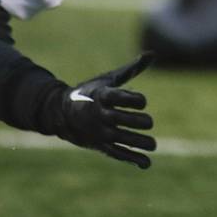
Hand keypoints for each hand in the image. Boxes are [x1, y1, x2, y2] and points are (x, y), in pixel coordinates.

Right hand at [55, 52, 157, 167]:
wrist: (64, 113)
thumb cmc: (93, 93)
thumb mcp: (109, 79)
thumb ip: (132, 69)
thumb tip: (152, 54)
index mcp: (101, 96)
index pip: (119, 97)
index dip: (134, 99)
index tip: (143, 101)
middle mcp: (99, 114)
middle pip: (120, 119)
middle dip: (137, 121)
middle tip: (149, 122)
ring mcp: (99, 131)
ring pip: (120, 138)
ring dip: (137, 143)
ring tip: (153, 145)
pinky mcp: (100, 145)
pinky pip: (116, 153)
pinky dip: (131, 159)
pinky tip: (146, 163)